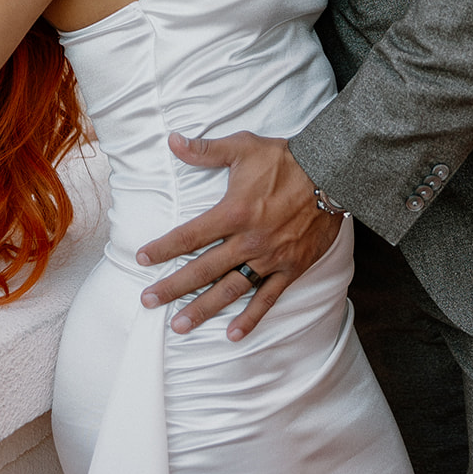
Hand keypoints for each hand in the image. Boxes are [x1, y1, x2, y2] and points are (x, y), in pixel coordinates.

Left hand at [136, 131, 340, 340]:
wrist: (331, 174)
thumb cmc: (283, 159)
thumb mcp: (242, 146)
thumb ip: (205, 149)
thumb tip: (172, 140)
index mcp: (234, 212)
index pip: (190, 235)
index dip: (164, 248)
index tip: (141, 259)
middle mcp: (249, 240)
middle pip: (204, 269)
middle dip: (173, 286)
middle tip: (148, 301)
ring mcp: (270, 258)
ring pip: (231, 289)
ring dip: (204, 308)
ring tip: (179, 325)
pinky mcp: (291, 268)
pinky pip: (268, 298)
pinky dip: (251, 318)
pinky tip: (233, 334)